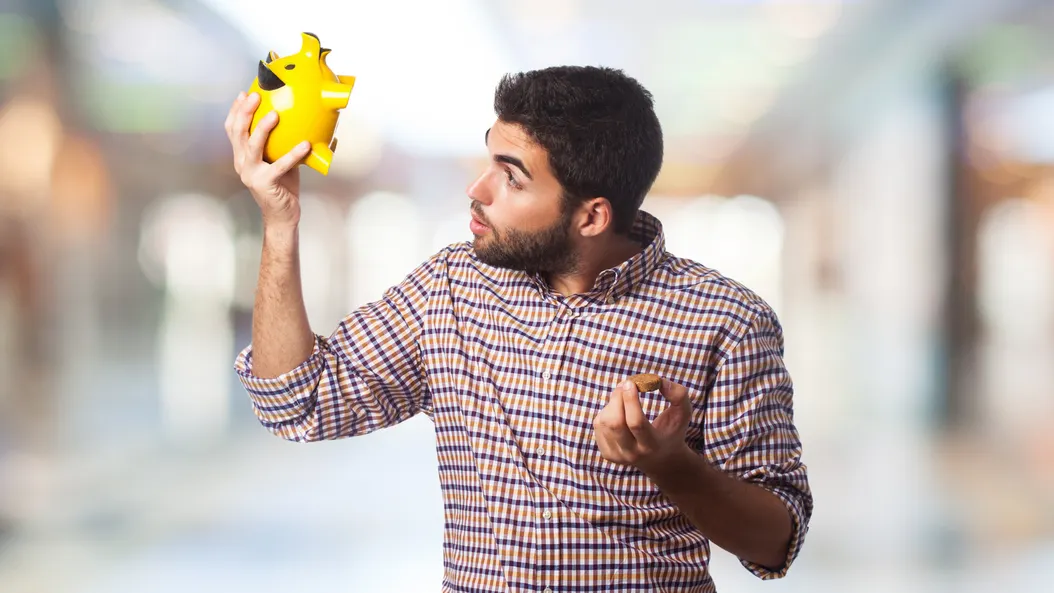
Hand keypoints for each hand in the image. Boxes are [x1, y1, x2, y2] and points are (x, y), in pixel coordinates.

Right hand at [224, 92, 311, 229]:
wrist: (281, 215)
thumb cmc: (282, 186)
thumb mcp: (278, 159)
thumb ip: (280, 142)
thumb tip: (298, 119)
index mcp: (242, 156)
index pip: (232, 129)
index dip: (235, 111)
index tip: (244, 93)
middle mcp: (242, 163)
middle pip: (238, 133)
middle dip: (245, 112)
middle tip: (256, 95)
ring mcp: (251, 174)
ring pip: (252, 146)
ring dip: (262, 128)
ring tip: (274, 114)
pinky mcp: (265, 184)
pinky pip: (280, 166)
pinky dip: (293, 154)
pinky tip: (305, 145)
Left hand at [593, 378, 693, 472]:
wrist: (661, 459)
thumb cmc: (671, 430)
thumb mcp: (683, 413)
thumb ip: (678, 394)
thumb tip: (658, 381)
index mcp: (652, 445)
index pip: (636, 423)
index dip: (630, 400)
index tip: (630, 383)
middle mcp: (633, 453)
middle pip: (615, 423)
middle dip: (618, 398)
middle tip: (626, 384)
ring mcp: (617, 456)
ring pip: (604, 422)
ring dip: (612, 403)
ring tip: (624, 399)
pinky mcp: (607, 453)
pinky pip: (598, 425)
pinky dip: (606, 412)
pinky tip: (619, 412)